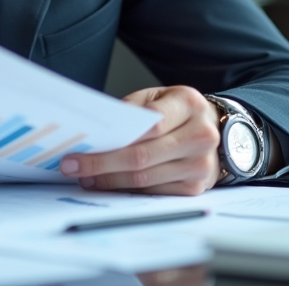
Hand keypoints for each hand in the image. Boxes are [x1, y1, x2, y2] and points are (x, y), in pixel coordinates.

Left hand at [59, 86, 219, 195]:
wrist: (215, 128)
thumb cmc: (178, 111)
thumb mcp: (159, 96)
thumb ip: (132, 109)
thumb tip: (97, 131)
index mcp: (189, 104)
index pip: (151, 124)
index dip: (114, 139)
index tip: (82, 146)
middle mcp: (200, 135)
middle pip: (143, 157)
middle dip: (102, 164)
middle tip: (73, 166)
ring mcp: (200, 165)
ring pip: (145, 179)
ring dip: (110, 180)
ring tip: (86, 177)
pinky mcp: (195, 188)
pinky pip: (153, 193)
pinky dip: (126, 190)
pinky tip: (108, 184)